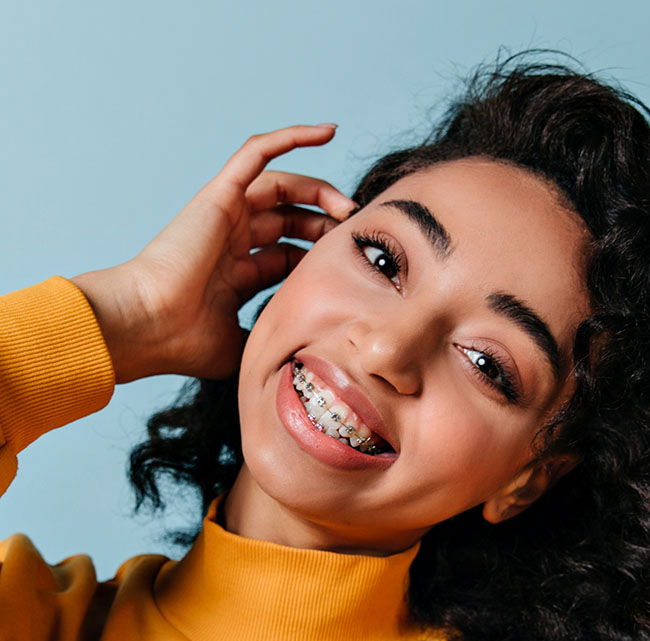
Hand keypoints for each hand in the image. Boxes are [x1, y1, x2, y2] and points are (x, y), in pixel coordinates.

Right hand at [72, 124, 356, 382]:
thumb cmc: (185, 342)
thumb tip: (304, 355)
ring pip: (281, 187)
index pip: (289, 254)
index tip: (353, 267)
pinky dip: (290, 137)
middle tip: (355, 233)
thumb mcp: (243, 345)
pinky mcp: (219, 195)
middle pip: (290, 220)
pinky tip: (328, 131)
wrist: (149, 326)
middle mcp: (230, 240)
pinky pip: (256, 153)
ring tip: (350, 207)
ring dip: (320, 190)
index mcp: (235, 274)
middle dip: (326, 224)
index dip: (322, 257)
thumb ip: (270, 340)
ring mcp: (224, 215)